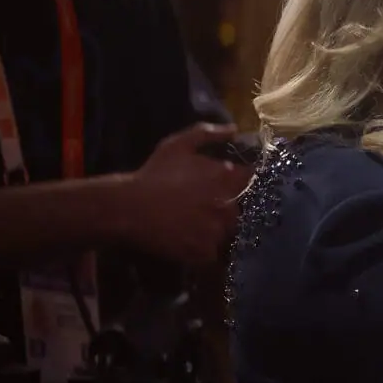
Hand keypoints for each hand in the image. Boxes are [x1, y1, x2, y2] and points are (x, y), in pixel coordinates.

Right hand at [119, 123, 250, 268]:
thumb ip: (208, 134)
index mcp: (228, 179)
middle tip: (209, 209)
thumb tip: (235, 130)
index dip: (246, 184)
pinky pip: (215, 253)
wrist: (128, 207)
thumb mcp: (178, 145)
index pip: (254, 182)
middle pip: (244, 211)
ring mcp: (218, 231)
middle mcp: (229, 206)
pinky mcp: (205, 252)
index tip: (234, 187)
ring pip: (230, 233)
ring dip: (220, 230)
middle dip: (231, 209)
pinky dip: (206, 249)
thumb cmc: (154, 173)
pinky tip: (191, 240)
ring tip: (198, 226)